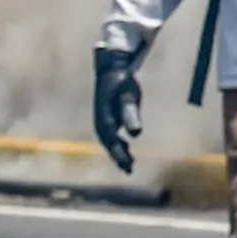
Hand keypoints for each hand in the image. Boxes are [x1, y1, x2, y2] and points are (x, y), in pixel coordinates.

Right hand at [91, 44, 142, 174]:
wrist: (113, 66)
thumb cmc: (123, 81)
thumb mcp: (129, 96)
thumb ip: (131, 114)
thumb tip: (135, 133)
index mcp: (104, 119)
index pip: (112, 142)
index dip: (119, 155)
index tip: (128, 166)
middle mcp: (101, 121)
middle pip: (109, 144)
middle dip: (118, 157)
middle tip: (129, 170)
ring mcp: (103, 118)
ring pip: (110, 141)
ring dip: (118, 152)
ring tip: (129, 164)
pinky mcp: (107, 115)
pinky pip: (111, 134)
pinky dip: (118, 143)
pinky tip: (127, 147)